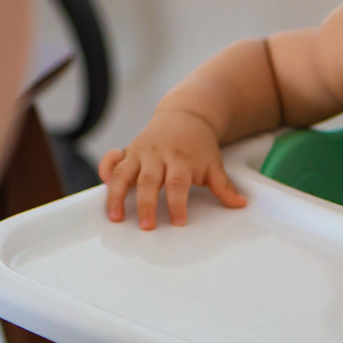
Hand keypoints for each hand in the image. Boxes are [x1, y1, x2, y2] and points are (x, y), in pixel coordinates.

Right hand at [100, 110, 245, 228]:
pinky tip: (101, 188)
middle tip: (147, 226)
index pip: (177, 183)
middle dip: (146, 204)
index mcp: (180, 159)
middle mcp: (157, 155)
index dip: (177, 203)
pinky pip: (110, 160)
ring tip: (115, 217)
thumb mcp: (213, 163)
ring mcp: (140, 152)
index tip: (179, 222)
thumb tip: (240, 204)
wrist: (185, 116)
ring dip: (116, 195)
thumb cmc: (199, 145)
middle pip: (148, 181)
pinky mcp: (127, 151)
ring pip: (123, 173)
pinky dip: (104, 170)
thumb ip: (223, 186)